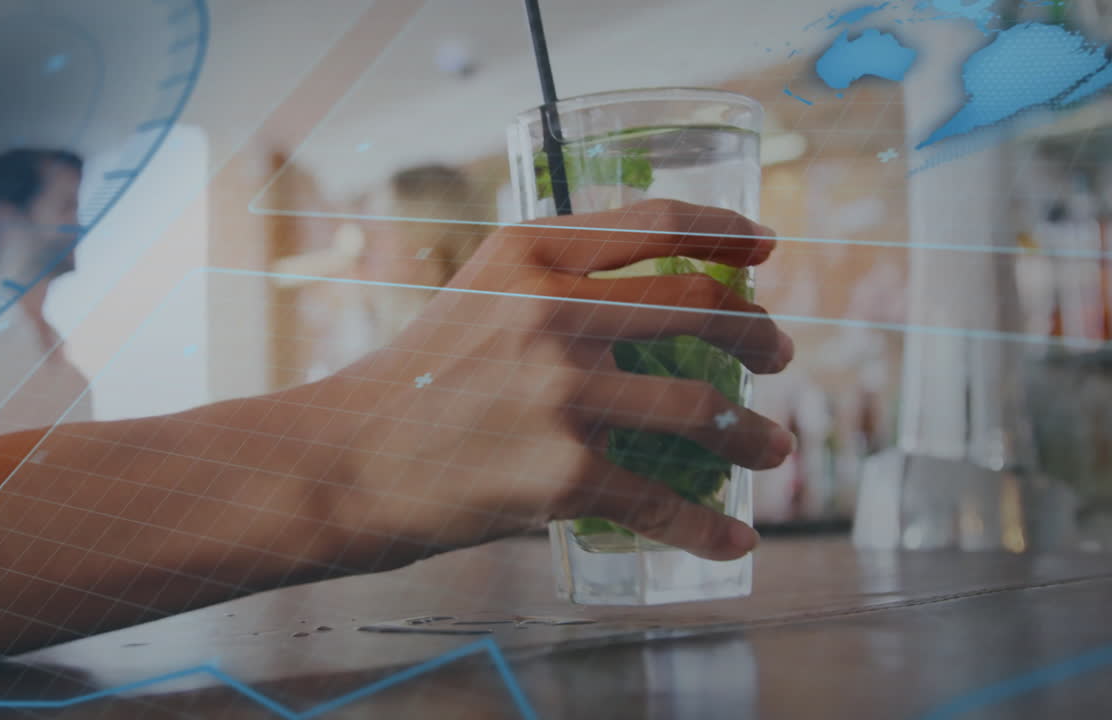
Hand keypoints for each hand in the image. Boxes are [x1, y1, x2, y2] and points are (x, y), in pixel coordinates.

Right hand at [320, 199, 795, 563]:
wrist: (347, 462)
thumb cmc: (410, 380)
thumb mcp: (474, 297)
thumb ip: (551, 283)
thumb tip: (648, 296)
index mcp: (529, 253)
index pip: (654, 224)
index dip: (726, 230)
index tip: (767, 247)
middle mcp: (553, 312)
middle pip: (699, 307)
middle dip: (758, 332)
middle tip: (779, 352)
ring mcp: (563, 393)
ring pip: (701, 407)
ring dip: (753, 431)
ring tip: (772, 445)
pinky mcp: (565, 474)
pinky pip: (663, 500)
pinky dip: (708, 525)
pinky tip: (735, 537)